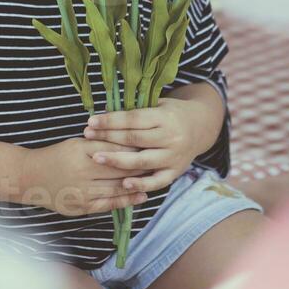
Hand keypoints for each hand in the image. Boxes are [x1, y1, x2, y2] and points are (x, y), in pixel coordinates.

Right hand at [20, 137, 148, 216]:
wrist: (30, 177)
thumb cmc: (55, 156)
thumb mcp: (76, 144)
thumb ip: (99, 143)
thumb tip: (126, 142)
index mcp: (81, 151)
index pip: (114, 149)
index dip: (133, 149)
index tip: (150, 146)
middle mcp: (83, 171)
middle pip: (118, 169)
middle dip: (140, 167)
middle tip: (158, 163)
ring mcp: (82, 191)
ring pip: (116, 188)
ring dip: (136, 185)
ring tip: (153, 182)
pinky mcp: (81, 207)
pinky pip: (108, 204)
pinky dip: (125, 201)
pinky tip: (138, 197)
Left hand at [82, 97, 206, 193]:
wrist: (201, 126)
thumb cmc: (171, 113)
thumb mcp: (157, 104)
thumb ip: (134, 110)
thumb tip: (104, 111)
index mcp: (165, 117)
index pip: (133, 120)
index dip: (111, 121)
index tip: (91, 121)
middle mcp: (171, 137)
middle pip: (135, 139)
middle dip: (109, 138)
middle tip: (87, 136)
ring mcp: (174, 157)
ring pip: (142, 161)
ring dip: (118, 161)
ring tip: (96, 158)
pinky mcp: (176, 172)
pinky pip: (157, 182)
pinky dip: (141, 184)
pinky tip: (124, 184)